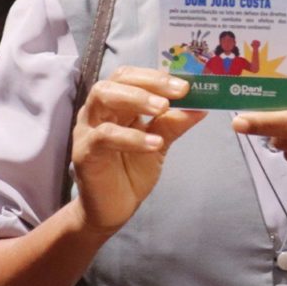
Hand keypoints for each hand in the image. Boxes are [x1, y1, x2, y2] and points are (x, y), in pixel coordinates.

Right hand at [72, 67, 204, 232]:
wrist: (114, 209)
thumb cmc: (131, 171)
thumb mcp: (159, 143)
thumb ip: (174, 124)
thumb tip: (202, 106)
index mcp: (115, 105)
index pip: (130, 77)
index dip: (157, 76)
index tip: (186, 85)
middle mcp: (98, 112)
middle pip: (115, 81)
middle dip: (149, 83)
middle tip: (179, 92)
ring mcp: (88, 130)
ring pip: (103, 99)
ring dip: (136, 100)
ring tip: (163, 109)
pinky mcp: (84, 153)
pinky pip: (104, 136)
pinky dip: (131, 137)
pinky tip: (155, 144)